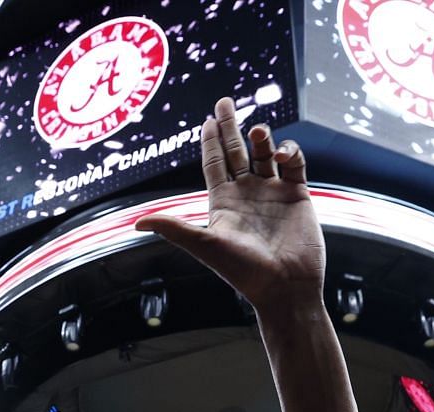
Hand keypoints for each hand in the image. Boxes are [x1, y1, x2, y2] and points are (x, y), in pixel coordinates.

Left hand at [134, 98, 320, 313]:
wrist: (284, 288)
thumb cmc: (243, 271)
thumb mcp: (205, 245)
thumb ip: (174, 228)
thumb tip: (136, 222)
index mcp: (223, 202)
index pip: (214, 162)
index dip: (210, 140)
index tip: (208, 118)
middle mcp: (247, 194)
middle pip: (237, 150)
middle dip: (230, 125)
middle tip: (224, 101)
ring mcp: (272, 193)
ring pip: (265, 153)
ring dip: (261, 137)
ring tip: (257, 131)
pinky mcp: (297, 195)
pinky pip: (294, 163)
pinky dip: (289, 152)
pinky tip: (281, 153)